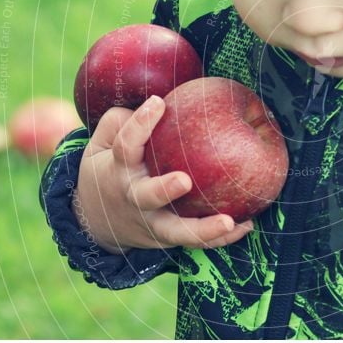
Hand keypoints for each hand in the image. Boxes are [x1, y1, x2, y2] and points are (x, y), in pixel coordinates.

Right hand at [72, 95, 253, 254]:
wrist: (96, 222)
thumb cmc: (109, 171)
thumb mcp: (101, 146)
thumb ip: (121, 122)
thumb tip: (157, 101)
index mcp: (118, 170)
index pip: (126, 146)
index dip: (140, 124)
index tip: (159, 102)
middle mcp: (134, 198)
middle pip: (147, 197)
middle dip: (164, 189)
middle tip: (185, 180)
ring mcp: (151, 222)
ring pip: (176, 231)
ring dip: (203, 229)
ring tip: (229, 222)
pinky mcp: (168, 238)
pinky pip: (195, 241)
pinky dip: (220, 238)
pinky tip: (246, 225)